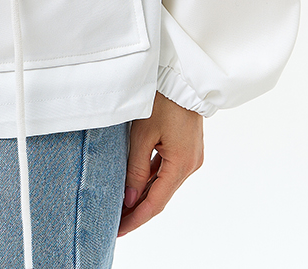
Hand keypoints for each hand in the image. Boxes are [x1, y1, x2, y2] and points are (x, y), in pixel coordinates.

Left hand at [118, 90, 203, 234]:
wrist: (181, 77)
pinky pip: (168, 170)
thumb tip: (130, 200)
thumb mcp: (142, 135)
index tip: (119, 230)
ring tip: (122, 207)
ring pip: (164, 184)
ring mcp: (191, 157)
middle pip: (161, 196)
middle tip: (116, 223)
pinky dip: (152, 180)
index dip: (136, 219)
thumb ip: (136, 169)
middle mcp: (190, 165)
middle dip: (138, 211)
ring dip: (144, 196)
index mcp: (181, 164)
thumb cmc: (161, 101)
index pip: (155, 202)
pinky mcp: (187, 149)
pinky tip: (137, 185)